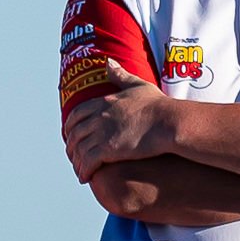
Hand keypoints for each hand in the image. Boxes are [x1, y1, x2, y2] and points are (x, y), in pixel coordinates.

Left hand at [60, 78, 175, 178]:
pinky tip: (85, 178)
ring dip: (76, 161)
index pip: (76, 114)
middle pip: (74, 133)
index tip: (70, 134)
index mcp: (103, 102)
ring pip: (78, 149)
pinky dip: (83, 171)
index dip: (70, 126)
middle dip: (71, 146)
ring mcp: (102, 133)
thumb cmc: (158, 105)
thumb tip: (108, 62)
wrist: (169, 122)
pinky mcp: (109, 149)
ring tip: (79, 170)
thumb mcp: (137, 84)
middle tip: (73, 155)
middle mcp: (98, 117)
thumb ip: (120, 75)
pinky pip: (88, 162)